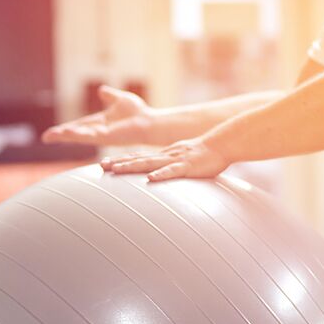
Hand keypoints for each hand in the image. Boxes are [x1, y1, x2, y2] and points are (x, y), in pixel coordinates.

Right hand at [42, 85, 155, 145]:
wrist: (150, 121)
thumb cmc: (139, 113)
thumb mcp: (120, 99)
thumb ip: (110, 96)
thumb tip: (101, 90)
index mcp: (99, 123)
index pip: (78, 125)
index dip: (65, 128)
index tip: (51, 133)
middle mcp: (99, 131)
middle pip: (75, 133)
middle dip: (61, 136)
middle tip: (46, 138)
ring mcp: (102, 136)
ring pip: (80, 136)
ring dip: (67, 136)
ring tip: (52, 136)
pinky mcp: (108, 138)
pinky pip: (90, 136)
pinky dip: (79, 134)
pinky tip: (69, 132)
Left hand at [103, 137, 231, 181]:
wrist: (222, 144)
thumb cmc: (204, 155)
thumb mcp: (182, 160)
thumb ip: (170, 168)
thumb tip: (159, 176)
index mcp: (163, 155)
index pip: (138, 157)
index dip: (121, 160)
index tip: (104, 164)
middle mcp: (165, 156)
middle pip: (138, 160)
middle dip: (119, 163)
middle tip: (101, 166)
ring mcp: (176, 160)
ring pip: (150, 164)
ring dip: (132, 167)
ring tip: (116, 170)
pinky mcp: (188, 167)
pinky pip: (173, 172)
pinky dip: (161, 175)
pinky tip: (150, 179)